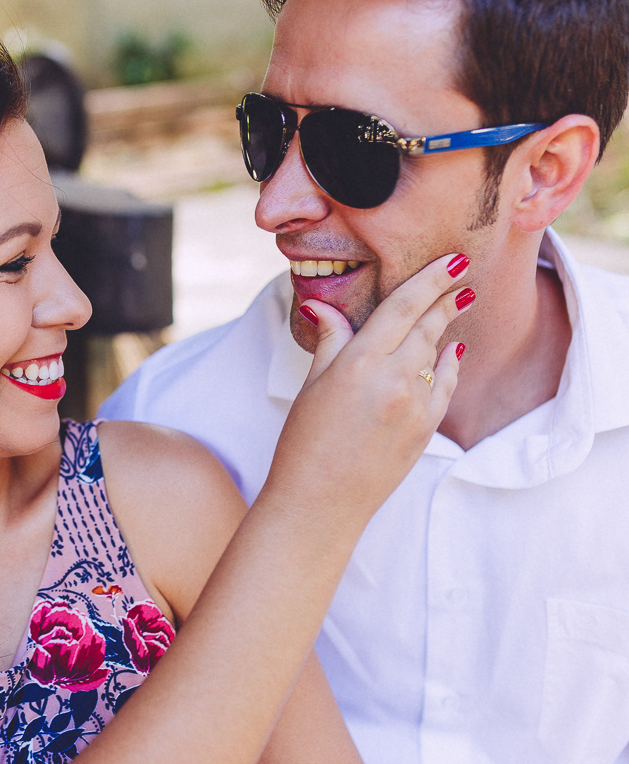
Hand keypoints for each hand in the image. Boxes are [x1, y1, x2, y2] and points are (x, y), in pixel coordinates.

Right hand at [265, 253, 471, 523]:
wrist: (319, 503)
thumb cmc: (303, 444)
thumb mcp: (312, 385)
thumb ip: (330, 341)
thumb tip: (323, 306)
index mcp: (358, 364)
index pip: (402, 307)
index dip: (430, 280)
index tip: (452, 259)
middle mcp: (392, 380)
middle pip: (426, 325)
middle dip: (444, 296)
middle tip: (460, 271)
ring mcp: (414, 406)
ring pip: (435, 352)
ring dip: (444, 326)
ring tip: (454, 304)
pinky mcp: (426, 429)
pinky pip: (444, 385)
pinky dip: (449, 363)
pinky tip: (453, 350)